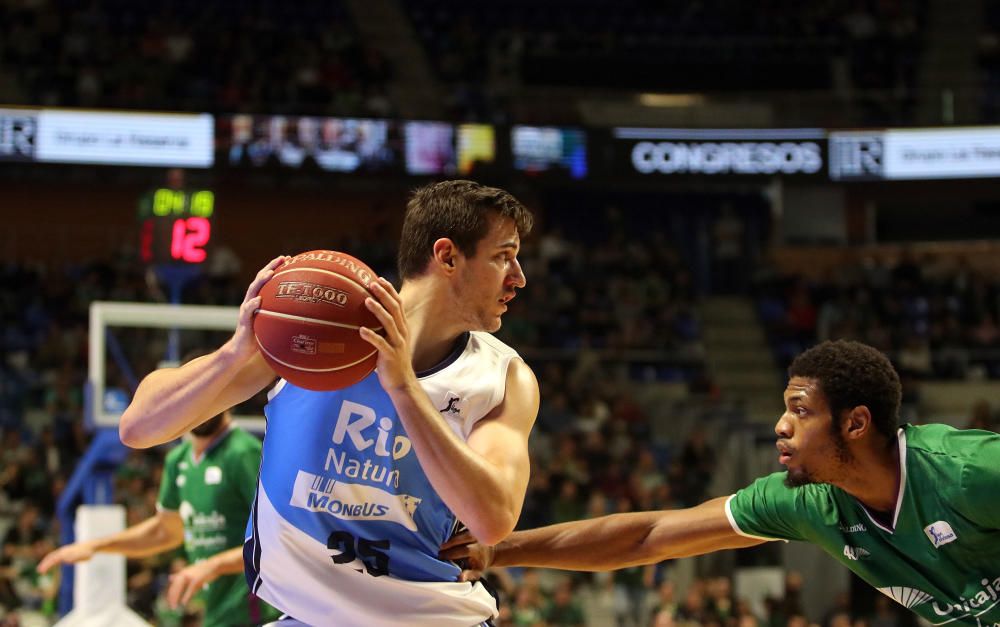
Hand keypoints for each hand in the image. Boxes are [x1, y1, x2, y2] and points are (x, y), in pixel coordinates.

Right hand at [37, 542, 95, 573]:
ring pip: (53, 557)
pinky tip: (50, 566)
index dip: (47, 564)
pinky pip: (56, 558)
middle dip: (45, 563)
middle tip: (39, 571)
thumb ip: (74, 557)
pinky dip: (51, 561)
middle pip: (51, 557)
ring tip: (41, 570)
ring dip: (47, 563)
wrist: (91, 546)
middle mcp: (63, 551)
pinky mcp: (66, 554)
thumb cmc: (86, 552)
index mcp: (65, 552)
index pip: (53, 558)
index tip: (42, 570)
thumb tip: (65, 559)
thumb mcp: (81, 556)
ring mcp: (64, 552)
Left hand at [167, 559, 218, 608]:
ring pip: (179, 590)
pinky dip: (186, 597)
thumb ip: (179, 575)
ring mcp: (189, 577)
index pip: (173, 586)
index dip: (170, 595)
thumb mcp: (189, 571)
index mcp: (181, 573)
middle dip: (172, 599)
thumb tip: (169, 577)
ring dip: (176, 599)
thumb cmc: (202, 569)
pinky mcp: (196, 580)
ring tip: (175, 607)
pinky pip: (189, 591)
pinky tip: (183, 603)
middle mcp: (183, 574)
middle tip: (171, 608)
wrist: (213, 565)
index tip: (169, 603)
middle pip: (175, 589)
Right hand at [228, 256, 288, 360]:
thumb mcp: (274, 324)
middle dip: (271, 267)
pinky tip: (258, 300)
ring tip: (270, 273)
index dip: (276, 268)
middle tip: (282, 258)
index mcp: (259, 300)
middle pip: (260, 280)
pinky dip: (253, 305)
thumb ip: (284, 316)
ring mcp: (246, 310)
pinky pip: (247, 312)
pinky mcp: (244, 321)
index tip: (288, 259)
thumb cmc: (260, 338)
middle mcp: (251, 301)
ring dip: (261, 281)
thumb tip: (306, 313)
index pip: (267, 280)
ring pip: (252, 291)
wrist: (241, 350)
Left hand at [359, 277, 416, 391]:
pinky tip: (361, 330)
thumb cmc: (392, 363)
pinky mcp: (390, 355)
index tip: (379, 279)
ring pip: (389, 323)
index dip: (390, 291)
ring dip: (378, 310)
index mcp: (402, 328)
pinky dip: (371, 336)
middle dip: (384, 294)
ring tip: (367, 300)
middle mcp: (402, 333)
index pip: (398, 304)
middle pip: (395, 309)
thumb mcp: (390, 343)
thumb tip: (364, 321)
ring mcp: (397, 344)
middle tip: (372, 283)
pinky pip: (380, 344)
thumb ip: (382, 331)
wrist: (402, 383)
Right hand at [439, 531, 496, 581]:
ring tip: (436, 540)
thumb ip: (469, 574)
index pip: (464, 550)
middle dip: (448, 543)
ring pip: (458, 531)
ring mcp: (472, 530)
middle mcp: (476, 538)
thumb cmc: (480, 563)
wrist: (490, 551)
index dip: (451, 553)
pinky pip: (458, 526)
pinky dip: (450, 529)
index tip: (440, 557)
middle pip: (460, 538)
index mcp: (477, 550)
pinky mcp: (468, 526)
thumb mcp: (477, 571)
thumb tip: (459, 578)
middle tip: (437, 548)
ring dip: (447, 535)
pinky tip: (441, 532)